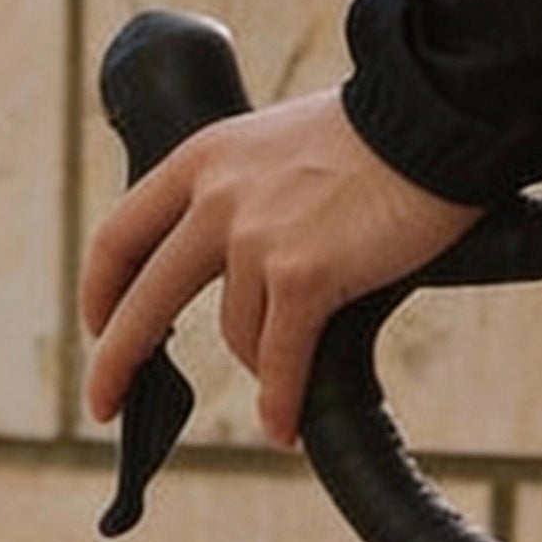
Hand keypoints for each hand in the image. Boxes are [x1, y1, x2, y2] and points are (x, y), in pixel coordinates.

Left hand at [83, 89, 478, 449]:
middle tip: (105, 403)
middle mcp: (218, 199)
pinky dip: (281, 401)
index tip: (101, 324)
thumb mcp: (283, 142)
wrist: (440, 114)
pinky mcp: (304, 275)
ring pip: (237, 335)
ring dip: (261, 364)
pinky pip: (279, 360)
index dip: (101, 290)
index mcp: (205, 159)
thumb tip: (243, 258)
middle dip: (117, 362)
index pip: (120, 234)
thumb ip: (249, 189)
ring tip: (289, 377)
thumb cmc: (384, 129)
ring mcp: (257, 239)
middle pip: (143, 301)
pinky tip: (284, 427)